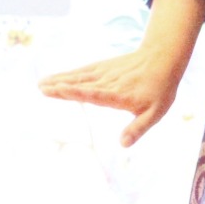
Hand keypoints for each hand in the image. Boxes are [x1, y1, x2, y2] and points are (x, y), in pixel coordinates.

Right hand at [38, 48, 185, 146]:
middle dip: (62, 86)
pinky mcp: (103, 67)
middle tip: (42, 88)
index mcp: (120, 95)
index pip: (96, 94)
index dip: (78, 92)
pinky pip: (83, 72)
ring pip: (79, 77)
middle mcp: (109, 83)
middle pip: (82, 85)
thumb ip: (138, 128)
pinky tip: (55, 78)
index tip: (60, 89)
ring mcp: (105, 73)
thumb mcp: (155, 113)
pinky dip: (68, 74)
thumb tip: (123, 144)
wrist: (163, 59)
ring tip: (41, 83)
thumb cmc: (160, 89)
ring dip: (60, 80)